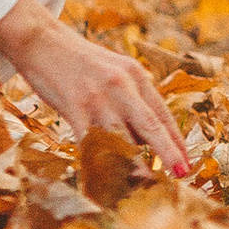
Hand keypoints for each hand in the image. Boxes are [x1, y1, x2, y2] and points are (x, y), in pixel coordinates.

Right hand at [0, 0, 191, 174]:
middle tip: (182, 173)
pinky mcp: (74, 106)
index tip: (185, 161)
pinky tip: (105, 180)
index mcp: (135, 74)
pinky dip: (98, 163)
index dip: (175, 139)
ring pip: (121, 138)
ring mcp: (98, 96)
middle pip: (150, 125)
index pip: (161, 112)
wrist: (43, 42)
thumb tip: (145, 138)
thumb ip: (131, 99)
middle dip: (168, 152)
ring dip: (133, 165)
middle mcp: (121, 85)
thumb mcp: (114, 71)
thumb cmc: (80, 62)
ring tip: (145, 185)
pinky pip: (90, 142)